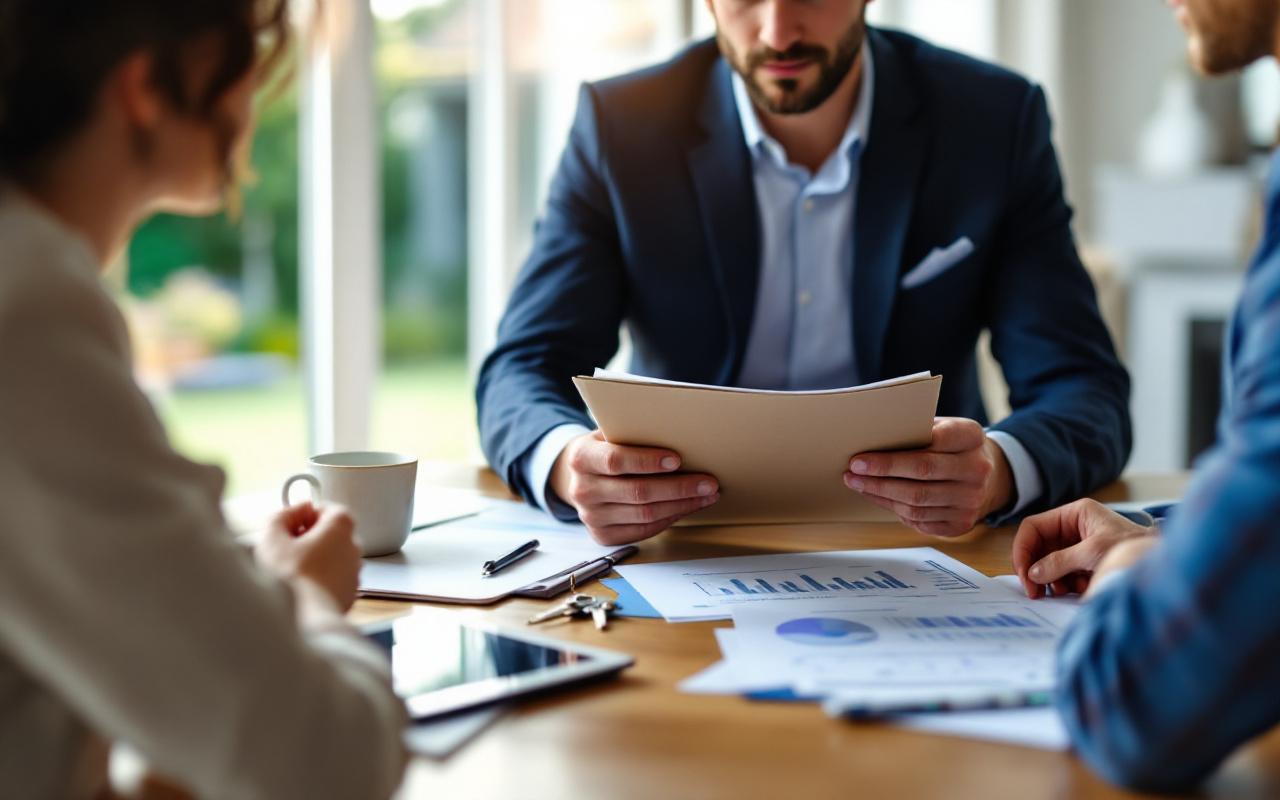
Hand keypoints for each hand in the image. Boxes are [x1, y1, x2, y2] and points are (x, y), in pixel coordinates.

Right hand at [255, 502, 361, 611]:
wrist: (304, 618)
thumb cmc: (290, 578)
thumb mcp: (272, 537)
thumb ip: (282, 515)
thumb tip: (296, 509)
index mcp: (341, 526)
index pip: (327, 508)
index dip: (305, 515)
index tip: (290, 526)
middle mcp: (354, 546)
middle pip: (331, 533)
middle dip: (309, 537)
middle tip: (287, 548)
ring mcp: (354, 570)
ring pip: (332, 556)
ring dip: (314, 559)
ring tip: (292, 570)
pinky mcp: (350, 592)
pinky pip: (333, 578)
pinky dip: (320, 579)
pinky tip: (301, 587)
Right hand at [549, 430, 719, 544]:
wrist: (581, 477)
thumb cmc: (606, 450)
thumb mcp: (611, 434)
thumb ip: (634, 435)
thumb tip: (681, 436)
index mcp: (581, 458)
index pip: (615, 460)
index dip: (647, 461)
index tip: (676, 459)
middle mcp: (582, 491)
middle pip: (637, 492)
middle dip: (679, 487)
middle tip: (707, 482)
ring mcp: (592, 517)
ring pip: (646, 515)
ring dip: (682, 505)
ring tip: (706, 495)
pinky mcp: (603, 536)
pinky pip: (644, 531)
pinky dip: (670, 518)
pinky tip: (687, 507)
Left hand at [843, 417, 1012, 536]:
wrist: (989, 477)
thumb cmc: (954, 447)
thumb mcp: (945, 427)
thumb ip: (918, 430)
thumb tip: (872, 439)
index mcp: (971, 437)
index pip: (932, 442)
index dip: (893, 454)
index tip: (861, 457)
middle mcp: (976, 470)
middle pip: (921, 473)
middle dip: (881, 474)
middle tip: (853, 471)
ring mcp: (970, 500)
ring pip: (916, 501)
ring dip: (881, 494)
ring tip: (857, 484)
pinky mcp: (961, 523)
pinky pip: (920, 520)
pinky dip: (893, 509)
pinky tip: (877, 498)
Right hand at [1012, 498, 1155, 598]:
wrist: (1164, 567)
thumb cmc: (1133, 548)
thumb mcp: (1093, 552)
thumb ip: (1060, 561)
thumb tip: (1033, 573)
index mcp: (1074, 513)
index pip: (1033, 527)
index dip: (1023, 549)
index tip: (1023, 573)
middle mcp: (1073, 527)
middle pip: (1039, 547)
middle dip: (1037, 569)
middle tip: (1035, 592)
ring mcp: (1079, 545)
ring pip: (1049, 563)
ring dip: (1053, 579)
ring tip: (1067, 590)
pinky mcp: (1085, 563)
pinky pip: (1063, 574)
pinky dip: (1067, 584)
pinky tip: (1082, 588)